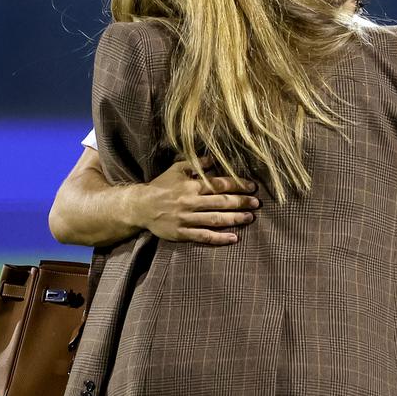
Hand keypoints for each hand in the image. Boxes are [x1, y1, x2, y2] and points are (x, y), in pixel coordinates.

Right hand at [130, 158, 259, 243]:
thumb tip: (215, 157)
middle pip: (221, 202)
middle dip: (241, 202)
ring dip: (235, 219)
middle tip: (256, 203)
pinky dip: (220, 238)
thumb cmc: (161, 186)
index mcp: (191, 185)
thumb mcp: (177, 169)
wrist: (140, 207)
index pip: (219, 184)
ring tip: (250, 218)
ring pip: (215, 219)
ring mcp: (186, 219)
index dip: (238, 185)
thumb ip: (197, 164)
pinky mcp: (182, 233)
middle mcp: (190, 202)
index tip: (252, 187)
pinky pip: (204, 236)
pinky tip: (234, 238)